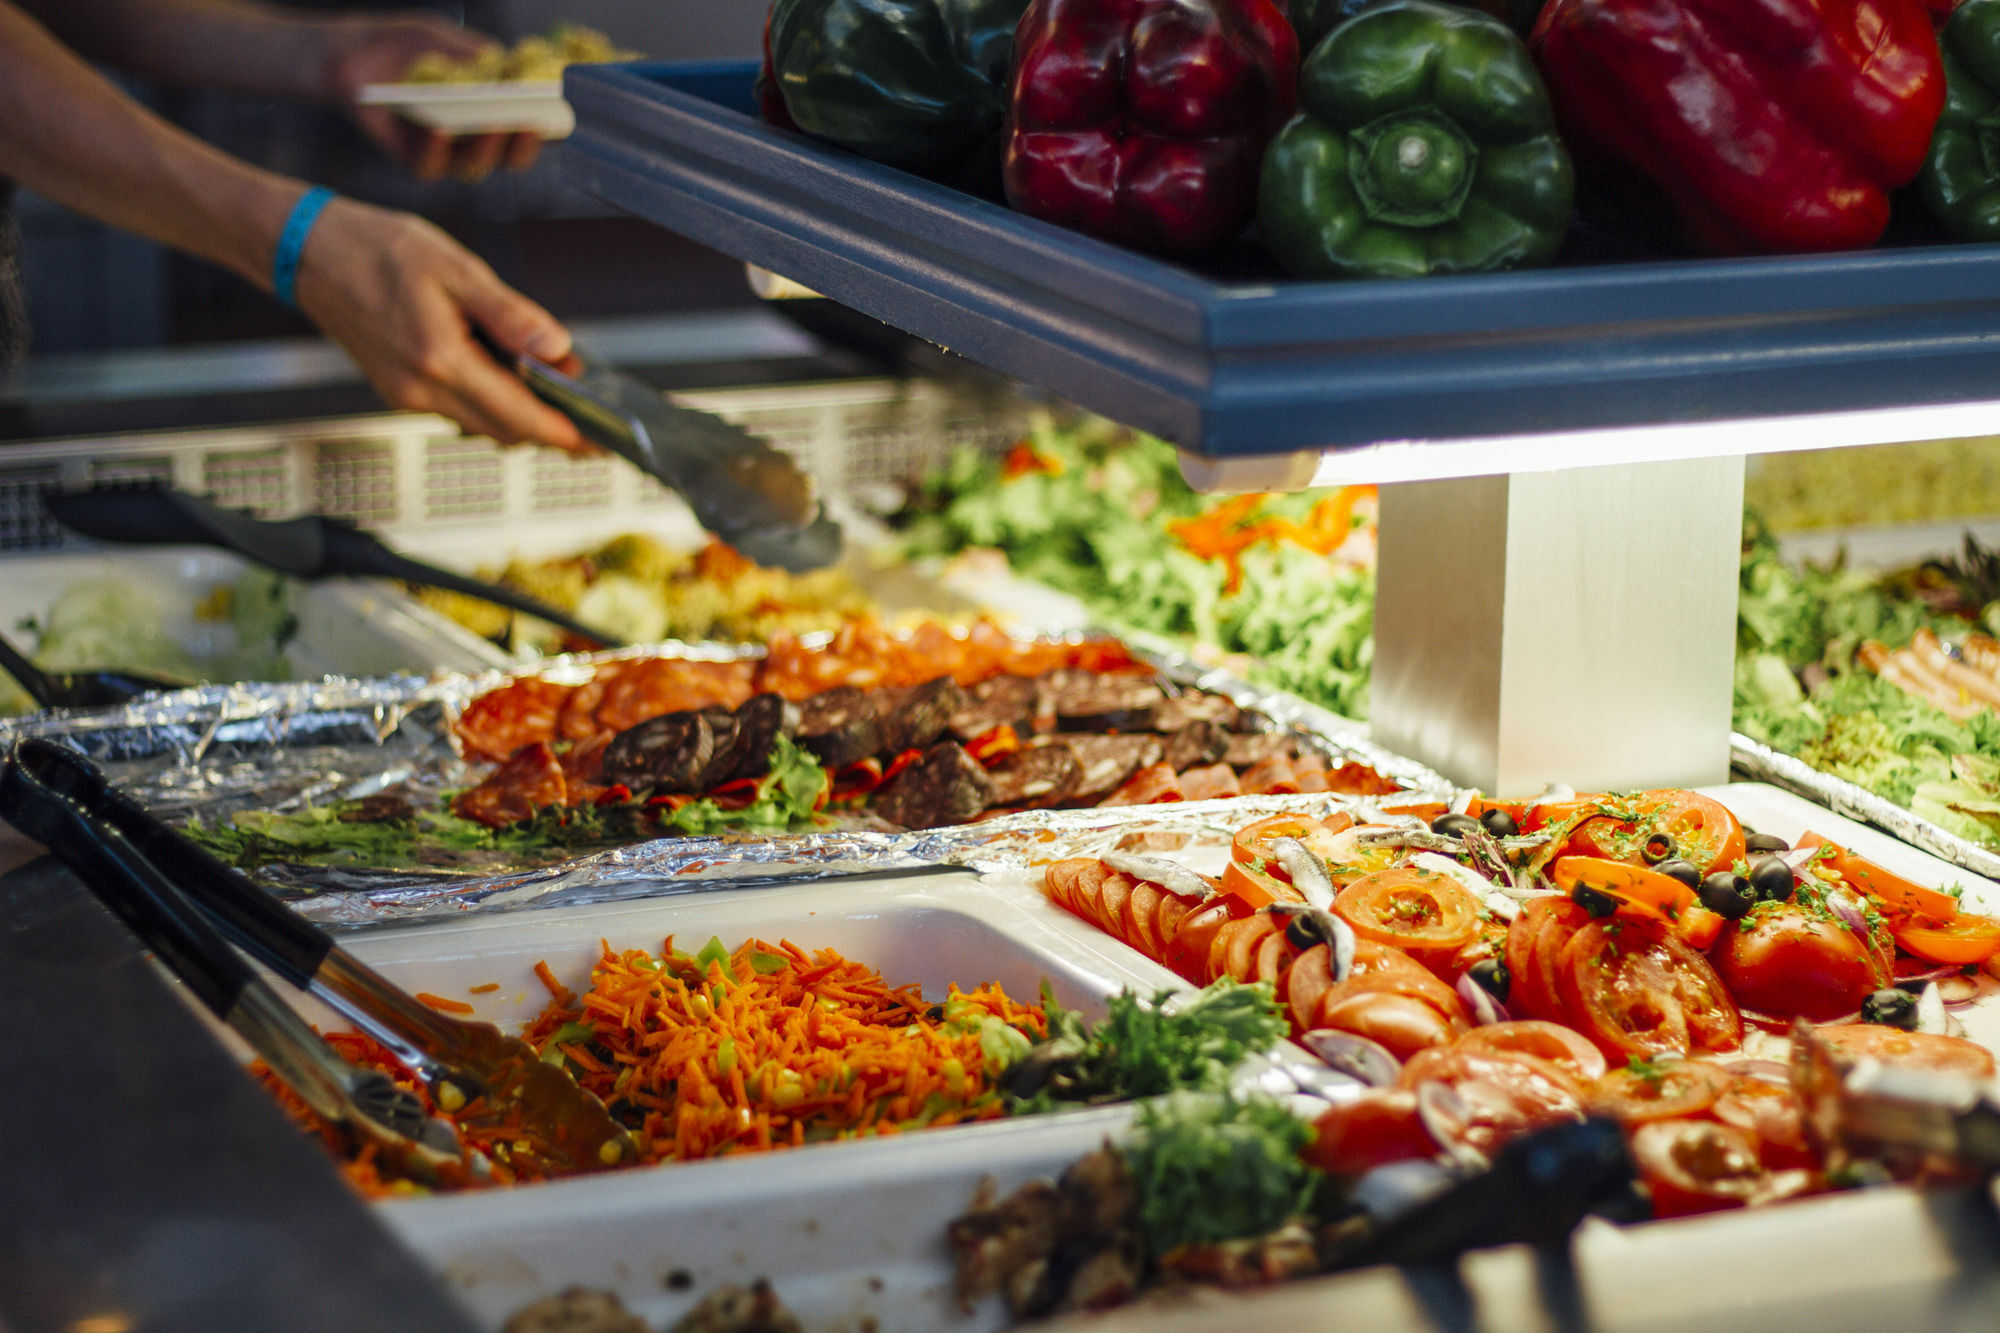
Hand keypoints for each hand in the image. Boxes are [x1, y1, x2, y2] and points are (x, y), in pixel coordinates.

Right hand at [292, 197, 586, 453]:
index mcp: (440, 359)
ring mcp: (408, 396)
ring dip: (521, 418)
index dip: (565, 434)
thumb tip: (557, 349)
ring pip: (483, 425)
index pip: (519, 416)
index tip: (599, 442)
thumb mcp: (456, 269)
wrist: (308, 250)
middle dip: (551, 432)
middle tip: (592, 425)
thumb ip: (510, 315)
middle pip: (505, 431)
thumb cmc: (375, 248)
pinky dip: (491, 404)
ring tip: (558, 397)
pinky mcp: (400, 392)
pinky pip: (459, 410)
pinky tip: (508, 379)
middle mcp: (421, 390)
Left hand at [323, 16, 541, 181]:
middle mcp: (476, 141)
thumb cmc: (407, 44)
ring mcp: (447, 154)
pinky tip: (439, 129)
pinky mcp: (414, 159)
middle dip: (523, 144)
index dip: (548, 129)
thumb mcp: (445, 38)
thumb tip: (509, 67)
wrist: (354, 52)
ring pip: (476, 166)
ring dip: (487, 149)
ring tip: (493, 123)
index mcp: (494, 112)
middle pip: (511, 157)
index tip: (559, 114)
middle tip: (530, 122)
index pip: (529, 131)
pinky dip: (436, 150)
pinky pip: (430, 165)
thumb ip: (474, 52)